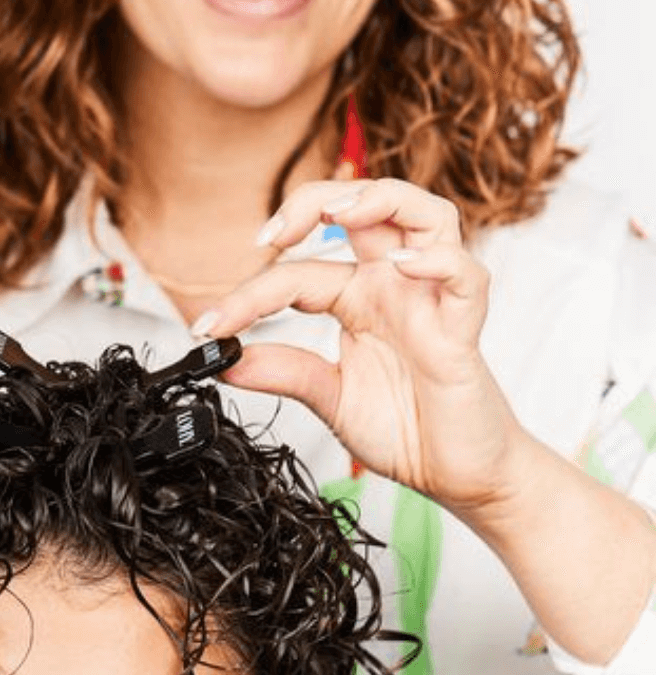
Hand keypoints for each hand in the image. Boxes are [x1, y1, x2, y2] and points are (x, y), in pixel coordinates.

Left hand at [199, 178, 525, 512]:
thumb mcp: (327, 398)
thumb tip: (224, 361)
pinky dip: (438, 260)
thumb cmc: (406, 429)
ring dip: (380, 200)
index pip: (297, 273)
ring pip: (426, 215)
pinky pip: (466, 277)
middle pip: (366, 207)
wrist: (457, 474)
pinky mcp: (463, 331)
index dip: (247, 295)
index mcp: (358, 299)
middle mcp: (394, 288)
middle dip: (315, 201)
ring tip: (337, 215)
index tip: (207, 327)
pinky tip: (403, 265)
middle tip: (268, 236)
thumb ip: (283, 372)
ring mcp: (431, 302)